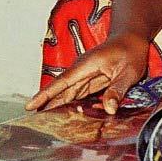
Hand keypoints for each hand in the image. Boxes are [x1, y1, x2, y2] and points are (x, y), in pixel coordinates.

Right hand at [25, 32, 148, 114]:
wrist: (131, 38)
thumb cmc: (130, 51)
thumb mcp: (128, 72)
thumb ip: (117, 90)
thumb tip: (109, 109)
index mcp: (86, 65)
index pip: (61, 82)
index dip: (45, 95)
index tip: (30, 106)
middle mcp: (81, 70)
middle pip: (60, 90)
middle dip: (46, 104)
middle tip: (34, 122)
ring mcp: (84, 75)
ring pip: (67, 93)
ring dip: (56, 106)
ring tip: (45, 122)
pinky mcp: (90, 80)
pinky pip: (77, 94)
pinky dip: (69, 104)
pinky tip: (64, 116)